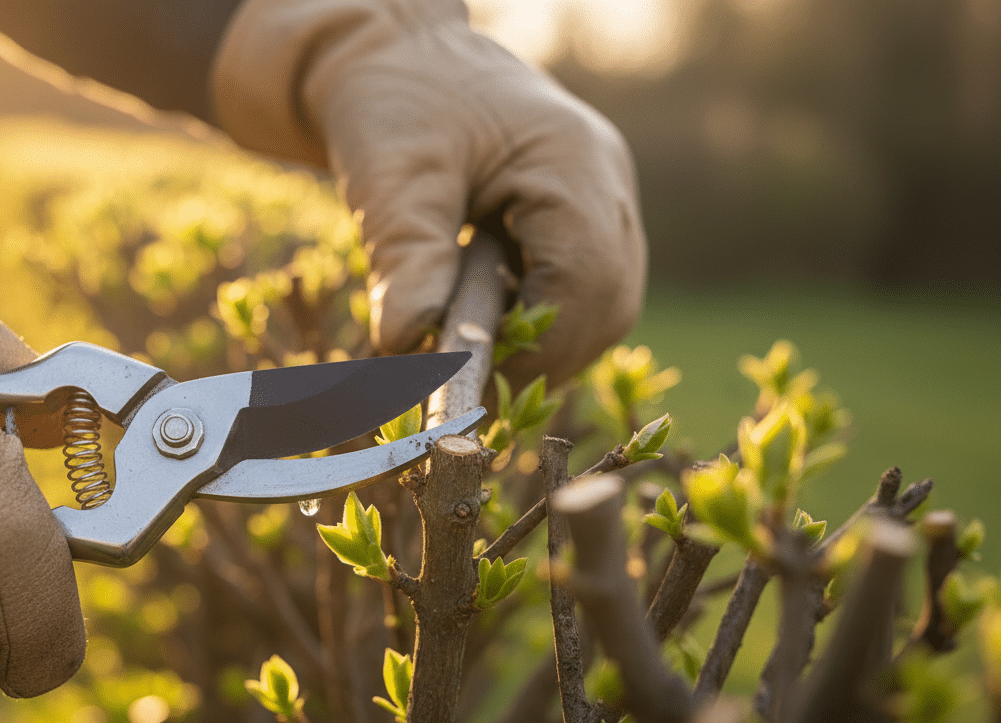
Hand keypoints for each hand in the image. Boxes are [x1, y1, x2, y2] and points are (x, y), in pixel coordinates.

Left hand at [213, 0, 645, 384]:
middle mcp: (606, 182)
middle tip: (466, 387)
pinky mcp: (580, 221)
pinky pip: (580, 293)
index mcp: (575, 159)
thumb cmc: (394, 102)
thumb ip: (406, 255)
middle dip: (542, 356)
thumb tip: (404, 344)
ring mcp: (602, 201)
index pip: (587, 279)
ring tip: (468, 352)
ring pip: (602, 306)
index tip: (468, 385)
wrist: (396, 58)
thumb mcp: (391, 174)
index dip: (536, 347)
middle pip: (609, 303)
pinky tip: (483, 322)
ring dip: (540, 344)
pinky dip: (535, 322)